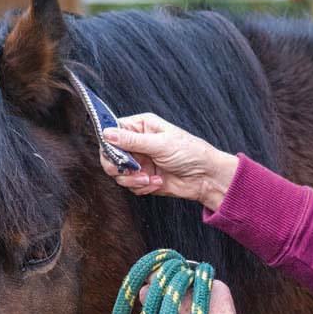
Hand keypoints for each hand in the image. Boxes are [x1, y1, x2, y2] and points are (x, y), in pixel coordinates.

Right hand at [99, 113, 238, 208]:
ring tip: (149, 178)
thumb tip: (107, 134)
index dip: (109, 143)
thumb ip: (132, 140)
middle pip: (110, 154)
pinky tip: (157, 182)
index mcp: (141, 126)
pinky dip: (141, 187)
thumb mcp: (160, 143)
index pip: (113, 130)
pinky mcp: (143, 177)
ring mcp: (139, 161)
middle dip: (119, 165)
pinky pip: (130, 185)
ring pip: (118, 173)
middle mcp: (137, 143)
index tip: (114, 153)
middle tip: (131, 170)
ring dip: (132, 179)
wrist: (205, 177)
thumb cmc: (190, 152)